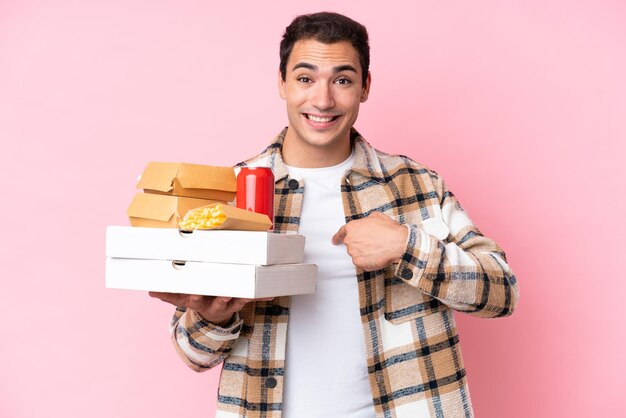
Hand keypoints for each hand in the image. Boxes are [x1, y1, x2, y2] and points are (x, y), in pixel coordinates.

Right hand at [149, 292, 271, 326]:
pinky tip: (271, 294)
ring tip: (253, 291)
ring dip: (245, 296)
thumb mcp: (180, 299)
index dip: (196, 298)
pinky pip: (252, 298)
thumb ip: (167, 294)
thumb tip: (149, 291)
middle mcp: (215, 304)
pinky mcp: (241, 301)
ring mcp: (229, 304)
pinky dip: (262, 296)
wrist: (212, 319)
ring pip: (238, 300)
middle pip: (219, 301)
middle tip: (227, 293)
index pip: (196, 300)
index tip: (195, 295)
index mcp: (200, 302)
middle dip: (223, 298)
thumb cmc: (197, 301)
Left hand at [331, 211, 407, 270]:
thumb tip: (366, 222)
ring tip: (377, 249)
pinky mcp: (358, 262)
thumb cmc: (388, 229)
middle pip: (351, 244)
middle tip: (371, 244)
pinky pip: (361, 263)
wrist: (397, 243)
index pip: (341, 233)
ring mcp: (353, 252)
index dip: (337, 237)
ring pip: (357, 254)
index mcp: (352, 227)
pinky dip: (368, 261)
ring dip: (364, 253)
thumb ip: (366, 220)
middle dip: (359, 245)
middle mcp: (350, 240)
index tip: (334, 241)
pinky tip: (376, 256)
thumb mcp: (376, 216)